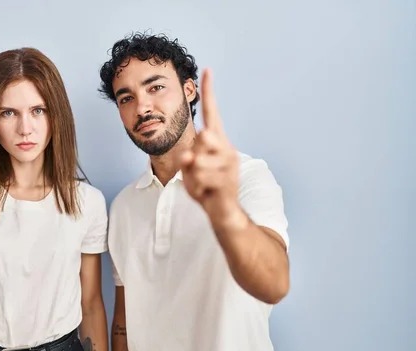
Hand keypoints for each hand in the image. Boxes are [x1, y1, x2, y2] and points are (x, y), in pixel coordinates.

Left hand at [179, 69, 243, 230]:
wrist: (222, 212)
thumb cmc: (205, 187)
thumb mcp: (190, 170)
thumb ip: (190, 158)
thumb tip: (191, 155)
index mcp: (217, 141)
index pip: (212, 113)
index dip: (209, 92)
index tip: (207, 70)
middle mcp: (227, 148)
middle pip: (203, 136)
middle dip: (193, 155)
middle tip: (198, 171)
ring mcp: (230, 164)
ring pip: (198, 160)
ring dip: (192, 176)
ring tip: (202, 184)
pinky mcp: (228, 180)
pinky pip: (202, 178)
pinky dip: (196, 188)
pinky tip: (206, 192)